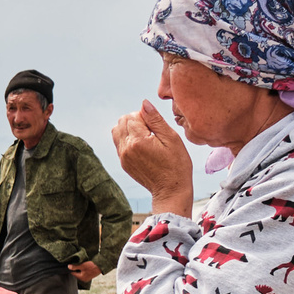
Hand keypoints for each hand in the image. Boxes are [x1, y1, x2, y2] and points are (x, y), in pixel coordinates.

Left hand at [66, 259, 103, 282]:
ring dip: (80, 268)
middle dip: (76, 269)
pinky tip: (84, 265)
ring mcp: (87, 277)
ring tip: (81, 264)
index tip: (71, 264)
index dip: (71, 269)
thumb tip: (68, 267)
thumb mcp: (82, 265)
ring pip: (81, 272)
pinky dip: (83, 269)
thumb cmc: (92, 266)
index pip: (73, 273)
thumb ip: (75, 267)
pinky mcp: (90, 275)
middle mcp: (84, 279)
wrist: (101, 265)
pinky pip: (84, 272)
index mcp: (81, 278)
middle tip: (76, 263)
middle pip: (77, 273)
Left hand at [110, 101, 195, 217]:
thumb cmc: (176, 164)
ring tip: (146, 137)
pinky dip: (128, 139)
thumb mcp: (171, 139)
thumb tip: (144, 103)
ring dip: (129, 129)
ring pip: (117, 131)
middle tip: (152, 132)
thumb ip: (155, 119)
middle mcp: (126, 148)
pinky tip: (143, 146)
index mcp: (138, 141)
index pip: (133, 115)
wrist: (171, 190)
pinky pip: (119, 143)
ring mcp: (123, 157)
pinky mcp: (123, 163)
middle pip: (122, 121)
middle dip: (136, 121)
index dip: (146, 117)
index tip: (157, 128)